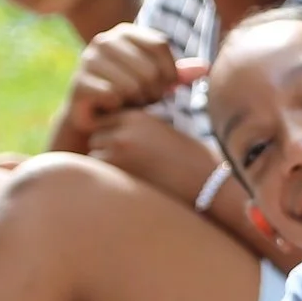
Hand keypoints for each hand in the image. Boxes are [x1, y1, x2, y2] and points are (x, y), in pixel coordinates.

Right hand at [55, 27, 188, 151]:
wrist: (96, 116)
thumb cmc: (131, 94)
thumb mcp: (158, 81)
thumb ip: (178, 73)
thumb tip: (205, 68)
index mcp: (124, 32)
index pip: (160, 45)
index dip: (170, 71)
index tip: (166, 86)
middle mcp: (104, 40)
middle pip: (149, 68)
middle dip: (155, 91)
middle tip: (146, 98)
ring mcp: (88, 60)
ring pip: (134, 85)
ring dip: (138, 101)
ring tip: (130, 102)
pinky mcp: (79, 82)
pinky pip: (115, 97)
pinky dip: (121, 107)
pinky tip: (114, 108)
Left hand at [86, 106, 219, 205]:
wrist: (206, 182)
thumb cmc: (189, 162)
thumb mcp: (163, 134)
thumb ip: (136, 131)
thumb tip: (108, 136)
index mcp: (138, 116)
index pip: (107, 122)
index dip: (114, 136)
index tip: (130, 152)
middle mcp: (125, 128)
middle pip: (96, 137)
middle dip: (106, 150)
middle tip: (130, 166)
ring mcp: (120, 147)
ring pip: (95, 155)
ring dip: (108, 166)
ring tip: (133, 176)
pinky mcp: (120, 168)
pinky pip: (102, 173)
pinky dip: (112, 179)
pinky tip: (133, 183)